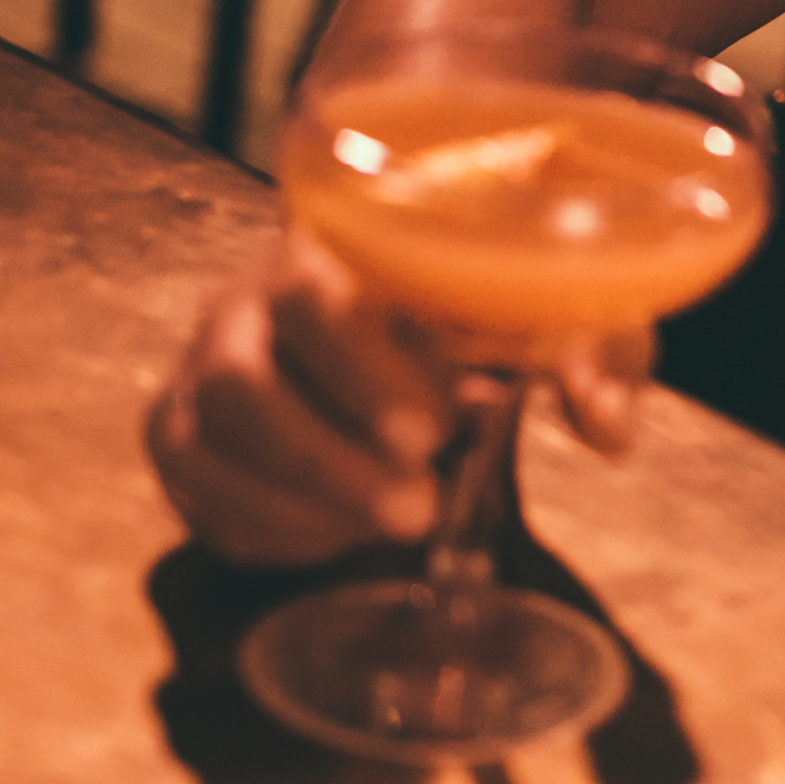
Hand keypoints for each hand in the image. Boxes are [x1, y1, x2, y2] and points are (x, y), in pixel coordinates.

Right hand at [148, 233, 649, 566]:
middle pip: (239, 384)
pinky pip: (197, 500)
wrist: (410, 334)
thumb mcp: (561, 316)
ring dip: (299, 502)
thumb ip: (595, 353)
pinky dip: (269, 530)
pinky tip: (344, 535)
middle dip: (325, 459)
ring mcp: (201, 376)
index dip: (363, 371)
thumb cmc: (488, 314)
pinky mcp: (184, 443)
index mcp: (330, 248)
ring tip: (393, 526)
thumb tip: (600, 417)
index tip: (435, 433)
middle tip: (419, 506)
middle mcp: (244, 307)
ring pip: (202, 447)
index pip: (312, 296)